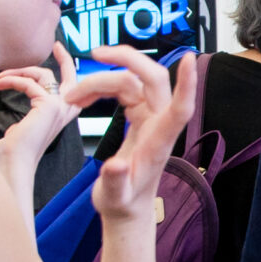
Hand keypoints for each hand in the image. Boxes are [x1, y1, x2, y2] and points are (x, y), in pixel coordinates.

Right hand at [89, 49, 198, 223]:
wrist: (125, 209)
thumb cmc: (123, 203)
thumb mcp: (114, 197)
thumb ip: (115, 181)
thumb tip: (116, 166)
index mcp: (159, 141)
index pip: (181, 107)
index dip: (186, 84)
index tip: (187, 60)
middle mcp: (158, 124)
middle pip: (153, 78)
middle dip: (127, 60)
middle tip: (95, 53)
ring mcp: (150, 117)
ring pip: (132, 80)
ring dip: (101, 80)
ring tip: (73, 97)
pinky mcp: (140, 115)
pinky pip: (124, 88)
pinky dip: (102, 87)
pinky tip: (83, 99)